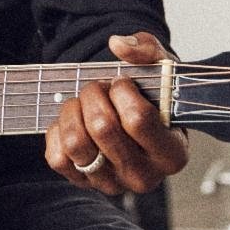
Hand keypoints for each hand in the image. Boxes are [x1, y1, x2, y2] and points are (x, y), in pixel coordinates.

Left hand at [44, 31, 188, 195]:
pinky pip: (56, 158)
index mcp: (173, 153)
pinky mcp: (82, 184)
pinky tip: (74, 122)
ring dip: (73, 111)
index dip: (122, 91)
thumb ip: (148, 50)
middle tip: (98, 87)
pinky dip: (58, 132)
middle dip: (94, 94)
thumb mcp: (161, 70)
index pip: (138, 120)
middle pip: (103, 128)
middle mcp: (144, 176)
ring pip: (76, 143)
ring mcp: (112, 184)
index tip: (122, 83)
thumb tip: (118, 45)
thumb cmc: (152, 98)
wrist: (132, 121)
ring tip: (83, 103)